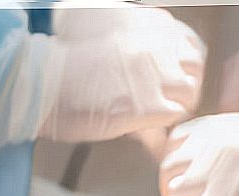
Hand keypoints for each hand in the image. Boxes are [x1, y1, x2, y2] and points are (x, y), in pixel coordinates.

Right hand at [39, 8, 205, 142]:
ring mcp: (157, 75)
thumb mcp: (106, 32)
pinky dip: (164, 124)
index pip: (189, 45)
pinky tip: (145, 127)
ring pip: (189, 94)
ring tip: (155, 116)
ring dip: (175, 105)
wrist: (43, 81)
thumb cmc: (64, 60)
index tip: (171, 79)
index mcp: (151, 24)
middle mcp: (159, 45)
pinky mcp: (150, 105)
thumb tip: (147, 61)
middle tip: (167, 101)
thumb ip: (135, 44)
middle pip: (194, 69)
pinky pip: (174, 117)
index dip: (183, 66)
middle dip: (185, 86)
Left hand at [160, 114, 238, 195]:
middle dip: (172, 190)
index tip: (185, 180)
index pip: (175, 142)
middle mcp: (212, 145)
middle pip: (168, 169)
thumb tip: (214, 170)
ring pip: (173, 194)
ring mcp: (216, 172)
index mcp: (221, 125)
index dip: (175, 164)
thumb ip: (230, 147)